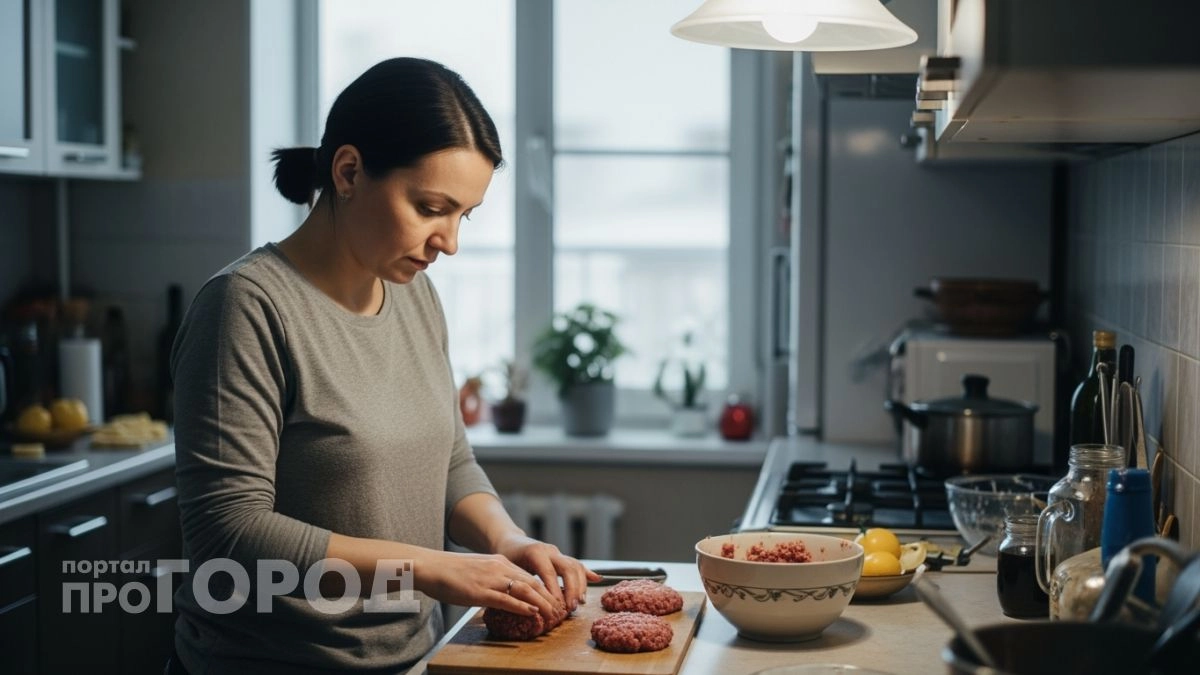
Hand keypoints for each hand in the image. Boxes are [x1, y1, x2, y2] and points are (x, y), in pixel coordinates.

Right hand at [415, 550, 564, 622]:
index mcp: (499, 562)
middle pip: (532, 582)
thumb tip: (504, 592)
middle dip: (549, 596)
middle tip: (560, 609)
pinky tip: (532, 613)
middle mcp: (499, 568)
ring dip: (541, 603)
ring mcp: (490, 579)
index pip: (529, 575)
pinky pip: (506, 600)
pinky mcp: (480, 591)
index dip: (544, 588)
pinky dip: (522, 606)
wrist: (431, 566)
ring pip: (524, 590)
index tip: (555, 599)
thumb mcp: (478, 570)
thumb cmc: (451, 571)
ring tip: (553, 614)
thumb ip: (493, 579)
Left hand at [495, 535, 602, 612]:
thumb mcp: (508, 568)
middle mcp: (549, 550)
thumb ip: (520, 581)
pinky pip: (577, 564)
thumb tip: (529, 602)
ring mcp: (557, 553)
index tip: (558, 607)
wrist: (509, 540)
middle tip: (571, 608)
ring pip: (575, 566)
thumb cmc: (505, 557)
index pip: (549, 572)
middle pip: (568, 568)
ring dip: (580, 585)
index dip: (555, 590)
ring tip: (580, 602)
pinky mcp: (561, 557)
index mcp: (535, 552)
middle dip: (572, 589)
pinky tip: (597, 579)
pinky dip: (587, 573)